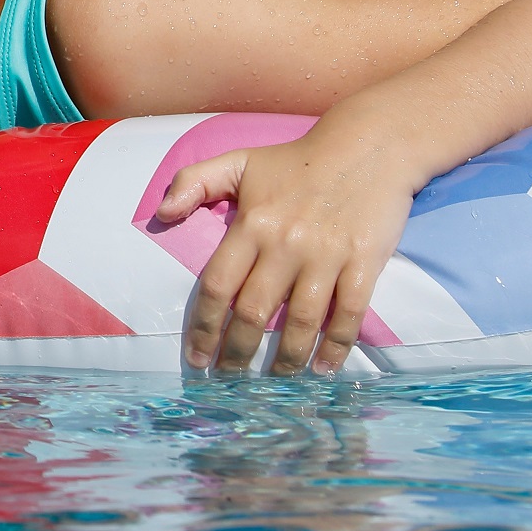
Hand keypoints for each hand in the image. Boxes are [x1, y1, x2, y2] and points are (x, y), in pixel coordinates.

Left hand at [154, 135, 411, 376]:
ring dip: (286, 360)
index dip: (204, 326)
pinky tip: (323, 369)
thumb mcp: (239, 161)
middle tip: (229, 380)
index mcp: (252, 224)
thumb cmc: (297, 160)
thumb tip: (161, 214)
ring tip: (273, 383)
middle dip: (237, 353)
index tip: (196, 357)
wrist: (370, 147)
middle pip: (254, 312)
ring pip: (301, 321)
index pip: (218, 286)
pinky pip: (348, 314)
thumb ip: (194, 182)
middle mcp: (286, 245)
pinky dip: (336, 346)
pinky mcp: (364, 262)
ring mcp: (327, 256)